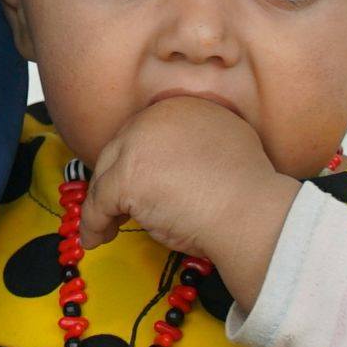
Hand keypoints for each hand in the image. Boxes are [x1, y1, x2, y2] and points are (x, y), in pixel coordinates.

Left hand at [77, 96, 300, 309]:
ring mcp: (136, 146)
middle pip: (118, 152)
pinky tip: (97, 239)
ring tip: (106, 227)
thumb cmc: (247, 191)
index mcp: (179, 107)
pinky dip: (94, 224)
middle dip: (114, 181)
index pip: (141, 134)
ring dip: (102, 204)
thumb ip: (197, 142)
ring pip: (106, 177)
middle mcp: (153, 118)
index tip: (134, 185)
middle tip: (115, 208)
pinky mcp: (126, 177)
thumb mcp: (227, 142)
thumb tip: (178, 161)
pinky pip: (99, 204)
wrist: (251, 211)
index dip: (135, 162)